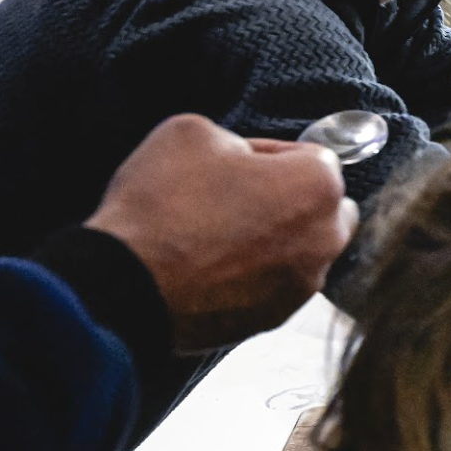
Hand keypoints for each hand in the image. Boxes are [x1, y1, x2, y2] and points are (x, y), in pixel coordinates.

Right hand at [85, 115, 355, 352]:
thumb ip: (236, 138)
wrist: (124, 287)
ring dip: (270, 239)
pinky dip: (252, 275)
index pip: (312, 157)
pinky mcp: (275, 318)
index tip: (235, 163)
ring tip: (215, 236)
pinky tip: (211, 268)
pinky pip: (273, 285)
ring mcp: (303, 286)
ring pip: (299, 250)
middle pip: (319, 208)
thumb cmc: (161, 207)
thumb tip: (242, 158)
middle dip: (287, 198)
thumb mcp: (192, 132)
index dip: (269, 154)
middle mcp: (326, 240)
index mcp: (318, 186)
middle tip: (233, 197)